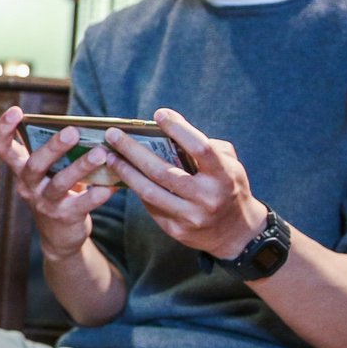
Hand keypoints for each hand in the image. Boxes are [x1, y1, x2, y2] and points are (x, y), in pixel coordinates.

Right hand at [0, 106, 115, 260]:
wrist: (60, 237)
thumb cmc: (57, 192)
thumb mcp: (49, 172)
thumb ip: (57, 153)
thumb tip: (83, 126)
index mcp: (21, 169)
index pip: (2, 148)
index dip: (4, 129)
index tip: (15, 110)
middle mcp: (28, 186)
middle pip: (34, 164)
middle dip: (53, 147)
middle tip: (72, 131)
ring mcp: (45, 203)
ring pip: (60, 183)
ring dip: (80, 166)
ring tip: (100, 153)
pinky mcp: (65, 217)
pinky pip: (82, 204)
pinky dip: (97, 193)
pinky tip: (111, 185)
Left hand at [102, 109, 266, 259]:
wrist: (236, 234)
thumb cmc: (229, 187)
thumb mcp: (229, 165)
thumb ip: (206, 147)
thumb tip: (170, 131)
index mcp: (224, 176)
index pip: (200, 148)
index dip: (179, 129)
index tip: (159, 114)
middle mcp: (207, 197)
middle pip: (162, 171)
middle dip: (133, 151)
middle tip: (113, 134)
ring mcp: (191, 217)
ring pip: (149, 192)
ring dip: (125, 171)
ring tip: (110, 156)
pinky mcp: (177, 230)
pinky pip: (151, 206)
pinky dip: (137, 188)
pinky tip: (125, 176)